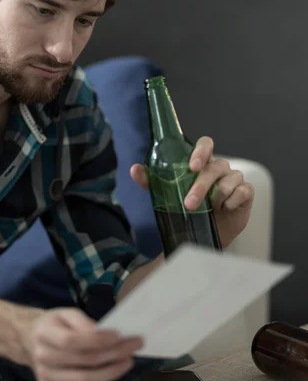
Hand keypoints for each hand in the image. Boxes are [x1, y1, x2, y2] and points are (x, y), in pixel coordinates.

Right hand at [20, 308, 142, 380]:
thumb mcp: (67, 314)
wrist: (32, 340)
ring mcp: (45, 377)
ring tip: (127, 361)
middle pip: (83, 361)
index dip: (97, 339)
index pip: (72, 341)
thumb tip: (105, 333)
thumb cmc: (56, 325)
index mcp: (45, 334)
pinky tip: (108, 375)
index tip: (119, 335)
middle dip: (114, 354)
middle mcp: (43, 357)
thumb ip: (84, 322)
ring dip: (111, 372)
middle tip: (135, 346)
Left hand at [130, 136, 253, 248]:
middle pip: (214, 168)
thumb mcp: (166, 196)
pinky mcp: (246, 193)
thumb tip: (134, 169)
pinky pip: (242, 192)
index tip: (192, 166)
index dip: (201, 151)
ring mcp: (234, 179)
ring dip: (216, 197)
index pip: (206, 144)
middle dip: (200, 187)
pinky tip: (224, 210)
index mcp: (202, 163)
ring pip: (228, 181)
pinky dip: (232, 203)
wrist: (201, 236)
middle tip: (189, 204)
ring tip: (208, 210)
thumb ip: (151, 181)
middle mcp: (219, 168)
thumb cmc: (186, 210)